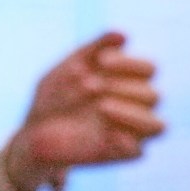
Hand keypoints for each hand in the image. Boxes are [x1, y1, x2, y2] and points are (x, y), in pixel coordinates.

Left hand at [8, 32, 164, 188]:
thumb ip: (94, 48)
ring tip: (102, 107)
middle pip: (153, 96)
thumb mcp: (67, 68)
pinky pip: (137, 151)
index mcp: (126, 83)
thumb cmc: (53, 97)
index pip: (149, 69)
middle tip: (92, 86)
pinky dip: (126, 140)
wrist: (32, 133)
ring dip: (133, 114)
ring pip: (157, 126)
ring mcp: (127, 133)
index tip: (101, 61)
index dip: (130, 63)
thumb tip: (123, 35)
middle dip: (124, 88)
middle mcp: (132, 107)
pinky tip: (106, 132)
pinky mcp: (117, 155)